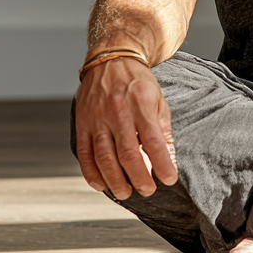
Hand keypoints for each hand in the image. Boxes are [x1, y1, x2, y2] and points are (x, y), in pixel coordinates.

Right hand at [73, 57, 178, 199]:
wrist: (112, 59)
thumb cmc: (138, 82)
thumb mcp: (158, 100)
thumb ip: (162, 130)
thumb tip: (168, 160)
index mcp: (141, 105)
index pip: (154, 141)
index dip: (162, 164)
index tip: (169, 179)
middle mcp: (118, 112)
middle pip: (128, 153)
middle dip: (139, 177)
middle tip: (147, 190)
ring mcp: (97, 118)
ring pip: (104, 157)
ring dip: (114, 180)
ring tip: (125, 193)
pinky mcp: (82, 122)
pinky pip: (84, 153)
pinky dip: (91, 172)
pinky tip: (100, 184)